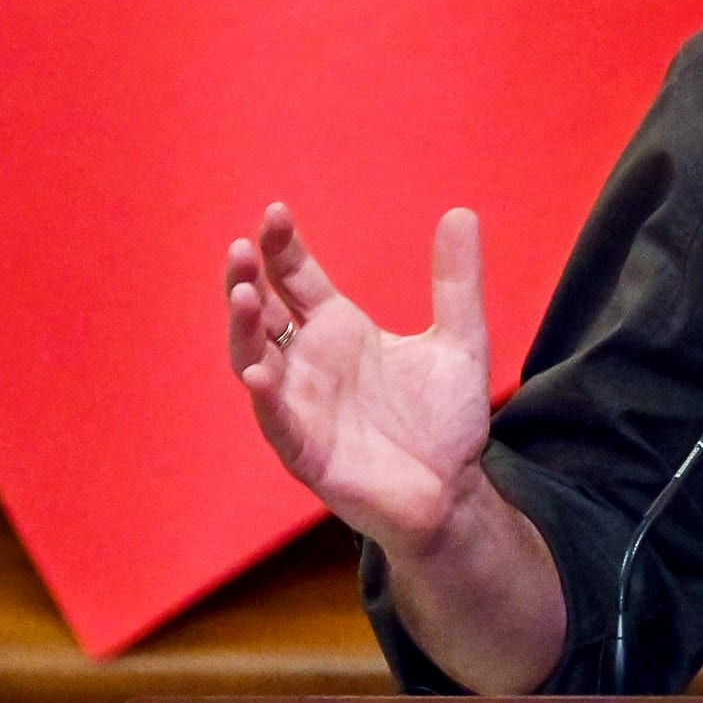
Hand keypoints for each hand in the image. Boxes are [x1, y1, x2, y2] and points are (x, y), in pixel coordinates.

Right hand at [224, 203, 493, 552]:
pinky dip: (265, 398)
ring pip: (254, 362)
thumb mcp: (461, 340)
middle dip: (246, 280)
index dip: (283, 248)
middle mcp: (310, 364)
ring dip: (243, 330)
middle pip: (261, 315)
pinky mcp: (308, 452)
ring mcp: (303, 407)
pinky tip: (257, 372)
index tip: (276, 212)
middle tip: (242, 247)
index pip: (296, 280)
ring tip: (240, 294)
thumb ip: (457, 282)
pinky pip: (277, 423)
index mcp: (339, 331)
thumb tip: (461, 212)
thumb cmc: (445, 420)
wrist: (455, 490)